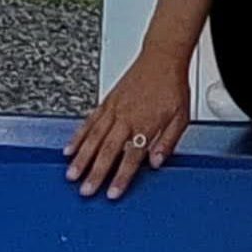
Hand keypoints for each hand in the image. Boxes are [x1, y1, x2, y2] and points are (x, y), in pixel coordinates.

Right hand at [64, 51, 190, 199]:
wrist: (162, 58)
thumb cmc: (172, 86)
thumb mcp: (181, 117)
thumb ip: (168, 142)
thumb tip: (157, 162)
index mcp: (146, 124)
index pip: (131, 157)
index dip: (121, 177)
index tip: (112, 193)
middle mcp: (127, 117)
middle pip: (107, 150)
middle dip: (95, 173)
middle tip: (85, 190)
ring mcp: (114, 109)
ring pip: (93, 137)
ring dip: (81, 158)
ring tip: (71, 175)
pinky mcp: (106, 102)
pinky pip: (89, 122)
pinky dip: (78, 136)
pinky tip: (70, 149)